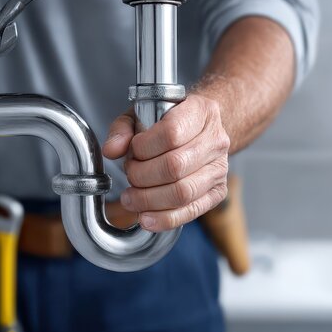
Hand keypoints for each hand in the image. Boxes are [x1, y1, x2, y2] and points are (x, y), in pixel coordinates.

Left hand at [102, 94, 229, 231]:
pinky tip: (146, 218)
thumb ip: (123, 129)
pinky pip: (192, 210)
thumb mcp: (143, 112)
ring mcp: (220, 168)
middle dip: (142, 176)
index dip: (144, 147)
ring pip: (182, 192)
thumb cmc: (171, 121)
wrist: (203, 129)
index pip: (171, 134)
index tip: (133, 151)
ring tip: (131, 198)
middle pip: (175, 166)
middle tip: (130, 175)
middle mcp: (215, 140)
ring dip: (149, 199)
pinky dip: (165, 219)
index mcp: (201, 112)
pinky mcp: (218, 191)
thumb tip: (111, 150)